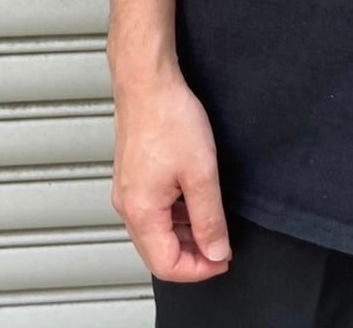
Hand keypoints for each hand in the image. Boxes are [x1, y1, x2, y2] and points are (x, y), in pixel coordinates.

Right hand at [110, 69, 232, 281]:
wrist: (147, 81)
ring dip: (184, 234)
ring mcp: (127, 190)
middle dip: (192, 256)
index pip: (167, 266)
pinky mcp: (132, 175)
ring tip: (212, 220)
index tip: (224, 259)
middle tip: (222, 245)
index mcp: (140, 212)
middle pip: (157, 253)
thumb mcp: (201, 173)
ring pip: (155, 232)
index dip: (199, 270)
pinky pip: (152, 210)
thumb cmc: (168, 118)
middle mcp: (127, 206)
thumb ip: (209, 219)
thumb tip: (216, 252)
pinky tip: (194, 198)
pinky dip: (175, 215)